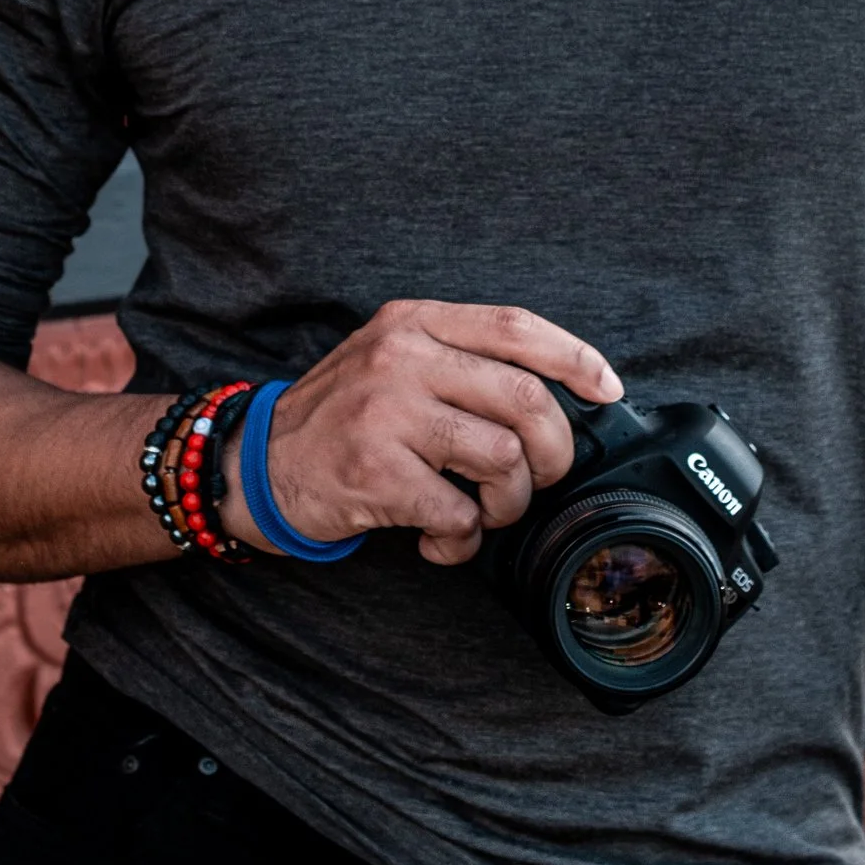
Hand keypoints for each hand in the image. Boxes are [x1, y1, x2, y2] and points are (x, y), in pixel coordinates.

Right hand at [231, 301, 619, 565]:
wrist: (257, 464)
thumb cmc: (342, 418)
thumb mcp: (392, 359)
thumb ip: (458, 362)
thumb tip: (558, 395)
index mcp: (413, 324)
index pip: (514, 326)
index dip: (574, 357)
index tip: (607, 389)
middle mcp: (401, 358)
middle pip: (525, 397)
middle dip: (554, 451)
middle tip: (537, 478)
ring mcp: (386, 413)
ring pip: (503, 458)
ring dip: (507, 502)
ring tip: (479, 512)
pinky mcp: (375, 472)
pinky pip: (459, 514)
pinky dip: (462, 540)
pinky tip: (438, 538)